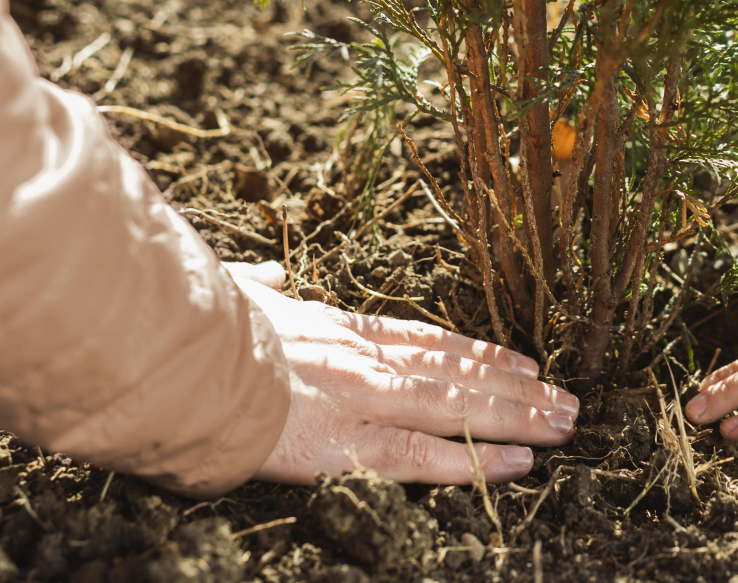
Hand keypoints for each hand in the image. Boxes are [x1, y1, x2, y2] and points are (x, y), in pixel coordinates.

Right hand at [223, 262, 576, 484]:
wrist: (170, 359)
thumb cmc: (197, 327)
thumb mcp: (235, 294)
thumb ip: (260, 287)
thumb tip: (269, 275)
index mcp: (339, 329)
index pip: (426, 341)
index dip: (480, 353)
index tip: (522, 360)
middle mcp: (364, 361)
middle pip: (457, 374)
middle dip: (517, 388)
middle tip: (567, 397)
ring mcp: (362, 401)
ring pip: (457, 409)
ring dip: (518, 417)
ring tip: (565, 423)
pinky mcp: (348, 445)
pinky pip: (426, 456)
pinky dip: (476, 460)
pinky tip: (520, 463)